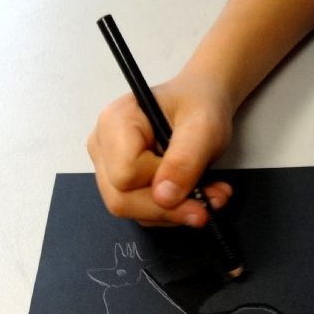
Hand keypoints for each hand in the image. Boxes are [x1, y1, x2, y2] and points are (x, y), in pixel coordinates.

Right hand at [87, 71, 234, 226]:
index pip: (125, 175)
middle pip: (121, 199)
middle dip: (169, 208)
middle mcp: (103, 145)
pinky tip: (194, 195)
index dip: (160, 184)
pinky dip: (172, 211)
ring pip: (132, 210)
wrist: (200, 101)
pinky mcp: (121, 182)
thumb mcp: (204, 128)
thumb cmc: (198, 104)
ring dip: (175, 212)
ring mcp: (108, 166)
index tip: (194, 178)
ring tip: (210, 195)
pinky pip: (140, 211)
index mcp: (115, 122)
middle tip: (210, 202)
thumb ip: (185, 161)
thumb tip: (165, 198)